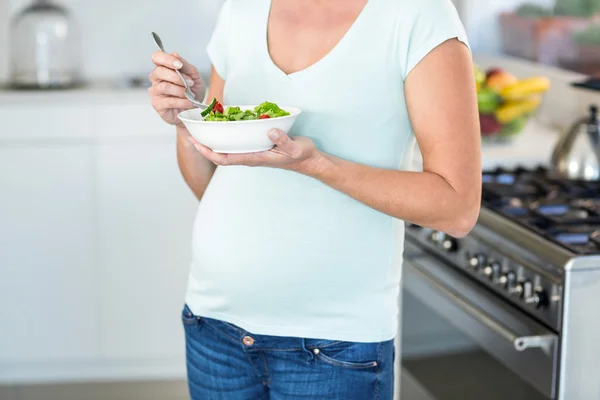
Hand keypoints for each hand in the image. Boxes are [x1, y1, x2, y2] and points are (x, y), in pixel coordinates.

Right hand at [149, 51, 205, 125]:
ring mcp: (155, 92)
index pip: (157, 57)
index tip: (179, 65)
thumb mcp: (194, 77)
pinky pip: (169, 101)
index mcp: (164, 68)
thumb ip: (186, 66)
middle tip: (190, 83)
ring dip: (181, 91)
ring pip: (164, 87)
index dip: (167, 59)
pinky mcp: (157, 104)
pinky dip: (182, 102)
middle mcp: (156, 79)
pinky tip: (189, 103)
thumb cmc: (192, 93)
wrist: (193, 111)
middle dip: (177, 77)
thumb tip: (175, 55)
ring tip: (190, 95)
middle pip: (159, 71)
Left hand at [189, 129, 323, 173]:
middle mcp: (250, 156)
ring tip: (200, 128)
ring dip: (212, 141)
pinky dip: (226, 136)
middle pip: (220, 154)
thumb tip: (270, 131)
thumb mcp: (294, 148)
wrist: (309, 160)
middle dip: (204, 145)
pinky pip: (236, 143)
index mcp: (255, 158)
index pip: (225, 159)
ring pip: (227, 149)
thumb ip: (283, 141)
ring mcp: (253, 152)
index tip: (196, 143)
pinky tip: (222, 126)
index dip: (208, 152)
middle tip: (190, 132)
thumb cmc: (301, 155)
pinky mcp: (257, 147)